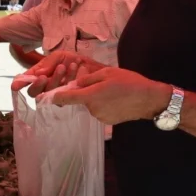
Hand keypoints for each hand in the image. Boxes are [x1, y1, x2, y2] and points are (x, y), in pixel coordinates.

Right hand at [22, 51, 102, 96]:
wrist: (91, 65)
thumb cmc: (71, 60)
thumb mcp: (58, 57)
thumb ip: (46, 64)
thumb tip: (37, 74)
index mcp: (38, 75)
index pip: (24, 81)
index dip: (18, 84)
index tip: (15, 86)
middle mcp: (44, 86)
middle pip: (33, 92)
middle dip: (38, 84)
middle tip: (45, 75)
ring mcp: (55, 94)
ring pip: (48, 93)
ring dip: (56, 78)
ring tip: (64, 66)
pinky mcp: (67, 99)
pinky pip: (63, 94)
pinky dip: (69, 79)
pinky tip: (75, 68)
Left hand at [51, 67, 170, 124]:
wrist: (149, 99)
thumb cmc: (129, 82)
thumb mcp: (107, 73)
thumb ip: (87, 79)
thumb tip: (74, 83)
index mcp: (90, 96)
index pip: (64, 98)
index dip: (54, 96)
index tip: (46, 95)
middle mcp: (92, 109)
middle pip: (80, 100)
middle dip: (84, 93)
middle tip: (100, 84)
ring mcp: (100, 117)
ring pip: (90, 105)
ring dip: (95, 99)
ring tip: (112, 91)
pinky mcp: (107, 122)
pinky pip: (99, 111)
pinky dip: (103, 106)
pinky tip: (116, 99)